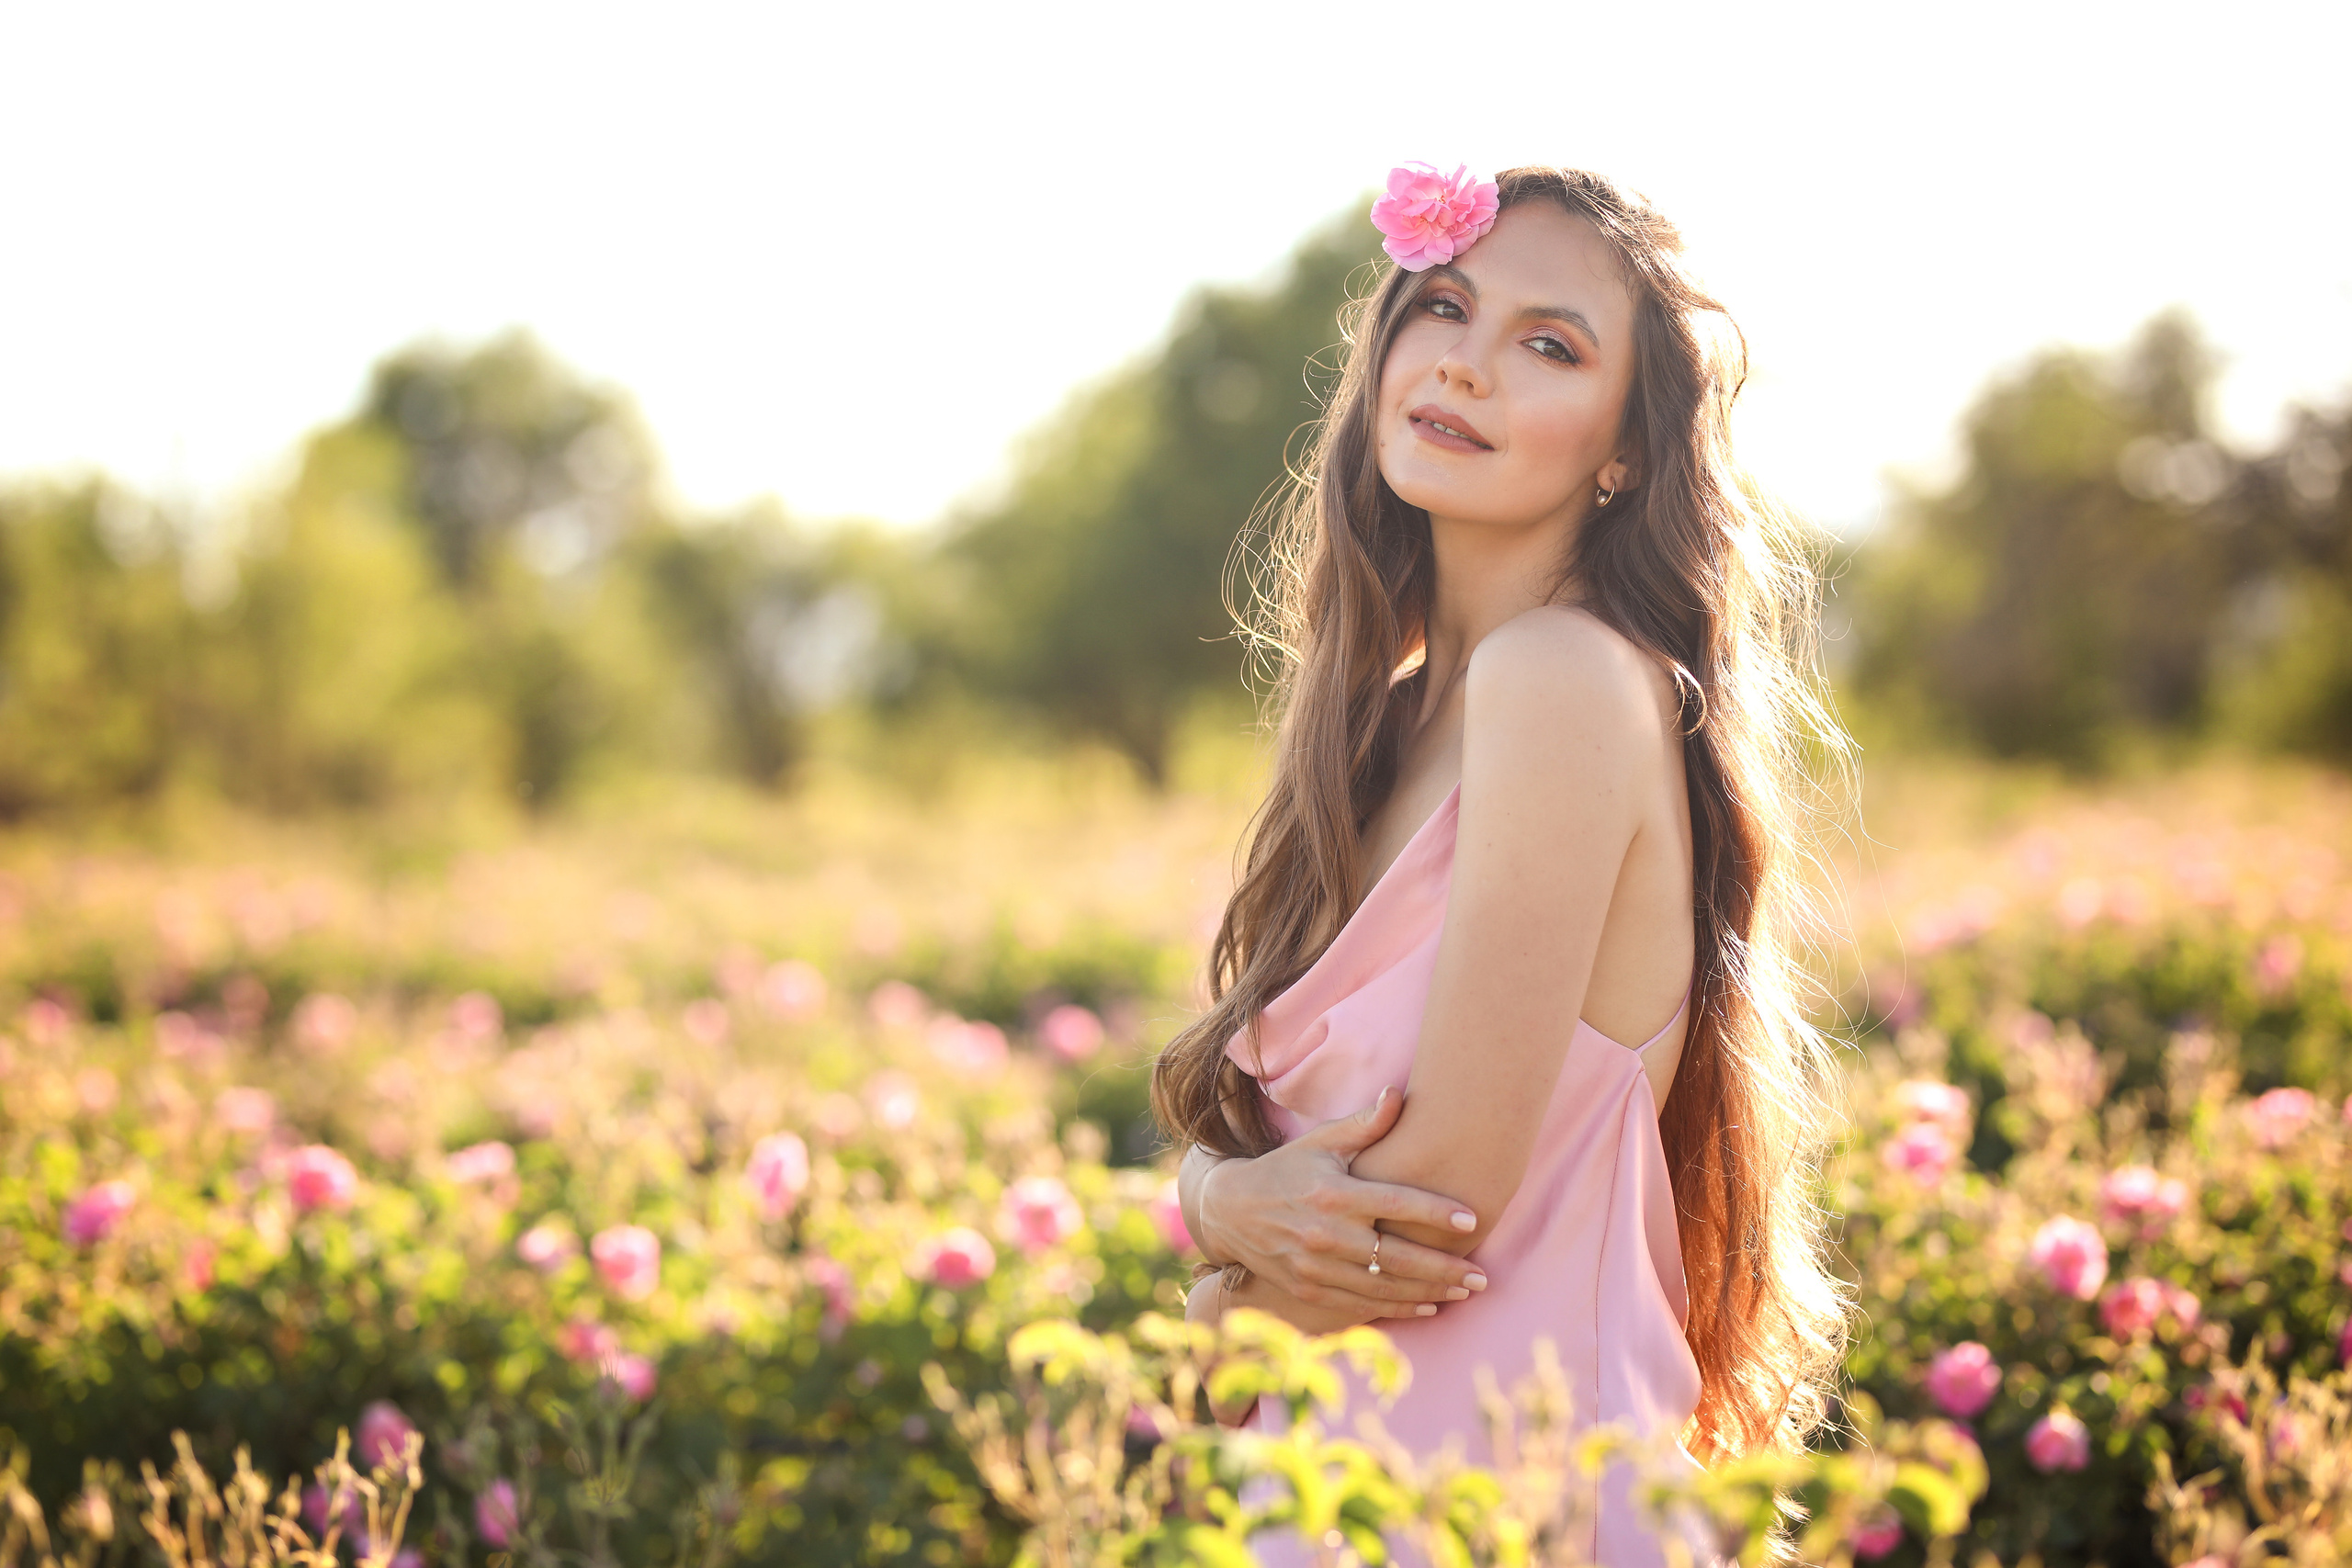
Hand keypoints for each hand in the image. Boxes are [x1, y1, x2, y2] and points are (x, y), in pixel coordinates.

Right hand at [1195, 1086, 1487, 1322]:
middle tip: (1482, 1276)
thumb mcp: (1321, 1143)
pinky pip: (1361, 1304)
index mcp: (1333, 1194)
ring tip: (1465, 1292)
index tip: (1472, 1220)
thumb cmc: (1287, 1169)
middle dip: (1444, 1269)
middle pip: (1396, 1256)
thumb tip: (1399, 1095)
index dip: (1435, 1213)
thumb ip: (1364, 1126)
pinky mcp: (1310, 1291)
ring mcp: (1316, 1268)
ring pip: (1383, 1287)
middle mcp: (1325, 1234)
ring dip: (1428, 1292)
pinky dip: (1397, 1308)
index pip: (1394, 1204)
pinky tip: (1428, 1306)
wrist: (1231, 1212)